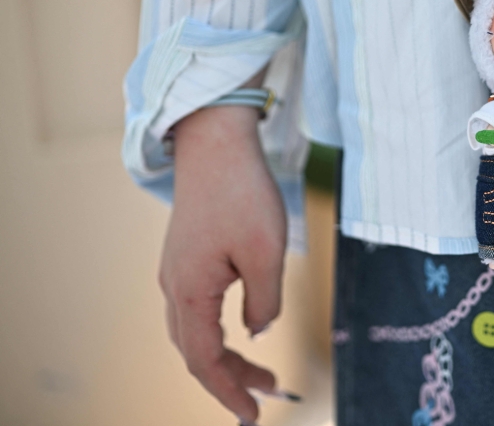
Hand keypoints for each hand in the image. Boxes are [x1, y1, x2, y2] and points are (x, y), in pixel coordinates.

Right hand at [159, 103, 285, 422]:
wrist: (215, 144)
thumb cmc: (243, 194)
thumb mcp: (266, 254)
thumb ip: (263, 302)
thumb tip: (257, 331)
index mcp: (190, 291)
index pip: (205, 360)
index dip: (229, 392)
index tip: (253, 415)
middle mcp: (174, 286)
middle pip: (196, 351)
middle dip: (231, 379)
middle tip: (269, 393)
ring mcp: (176, 270)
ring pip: (194, 331)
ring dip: (225, 356)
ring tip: (261, 371)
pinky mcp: (185, 256)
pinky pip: (195, 308)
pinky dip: (217, 330)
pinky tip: (242, 328)